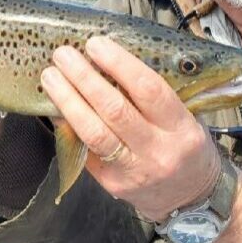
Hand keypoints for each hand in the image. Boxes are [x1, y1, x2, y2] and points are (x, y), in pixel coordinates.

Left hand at [40, 36, 220, 221]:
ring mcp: (133, 171)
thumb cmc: (184, 147)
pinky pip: (85, 150)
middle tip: (63, 55)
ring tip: (50, 76)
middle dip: (85, 78)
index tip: (96, 44)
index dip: (119, 64)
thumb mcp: (186, 119)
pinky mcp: (112, 184)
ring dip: (67, 100)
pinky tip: (53, 106)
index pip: (149, 90)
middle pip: (115, 110)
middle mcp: (158, 151)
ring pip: (94, 133)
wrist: (191, 198)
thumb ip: (154, 95)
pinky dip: (67, 125)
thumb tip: (108, 60)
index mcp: (181, 129)